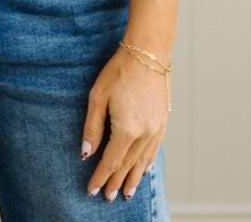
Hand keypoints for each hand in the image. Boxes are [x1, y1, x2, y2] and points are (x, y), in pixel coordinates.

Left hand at [81, 45, 168, 201]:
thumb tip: (86, 153)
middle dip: (116, 181)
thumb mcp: (98, 96)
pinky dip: (147, 163)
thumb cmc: (119, 71)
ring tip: (126, 192)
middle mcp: (145, 133)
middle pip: (127, 164)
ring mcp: (157, 128)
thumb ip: (93, 127)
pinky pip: (154, 150)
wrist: (148, 53)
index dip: (100, 177)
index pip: (111, 161)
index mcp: (127, 128)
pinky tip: (143, 170)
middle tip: (108, 197)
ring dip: (133, 178)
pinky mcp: (163, 121)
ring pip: (143, 161)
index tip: (92, 190)